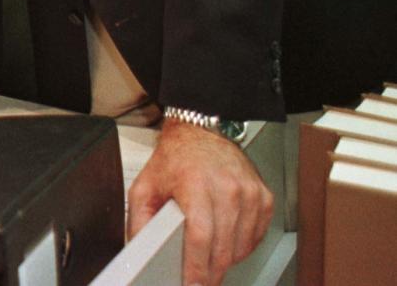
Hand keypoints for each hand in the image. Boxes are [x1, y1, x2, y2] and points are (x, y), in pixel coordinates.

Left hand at [128, 119, 273, 285]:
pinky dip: (241, 246)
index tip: (193, 284)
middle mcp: (227, 188)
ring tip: (208, 256)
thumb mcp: (146, 184)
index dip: (197, 267)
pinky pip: (255, 237)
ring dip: (225, 260)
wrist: (202, 133)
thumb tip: (140, 247)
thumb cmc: (175, 158)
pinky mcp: (263, 198)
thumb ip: (139, 217)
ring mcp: (249, 193)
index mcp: (195, 183)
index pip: (201, 235)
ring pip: (241, 247)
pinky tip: (225, 240)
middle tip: (199, 281)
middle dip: (210, 272)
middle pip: (223, 247)